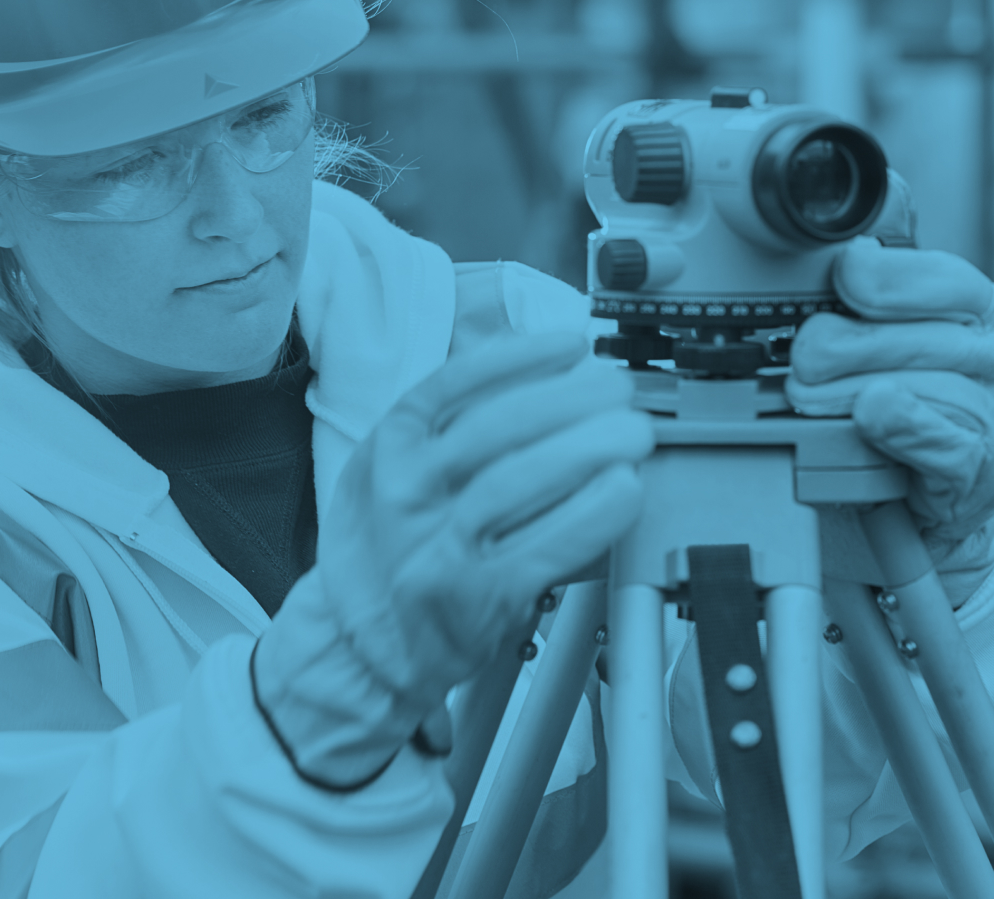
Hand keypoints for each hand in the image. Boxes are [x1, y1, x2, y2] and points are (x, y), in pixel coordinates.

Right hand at [315, 331, 652, 705]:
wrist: (361, 647)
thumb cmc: (390, 549)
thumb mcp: (389, 471)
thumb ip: (449, 423)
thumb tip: (536, 367)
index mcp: (387, 450)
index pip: (452, 385)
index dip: (520, 358)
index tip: (572, 345)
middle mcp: (405, 495)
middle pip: (495, 429)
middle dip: (569, 399)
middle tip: (618, 390)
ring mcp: (437, 549)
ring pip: (517, 483)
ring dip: (588, 449)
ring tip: (632, 432)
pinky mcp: (477, 599)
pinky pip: (543, 547)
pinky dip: (591, 515)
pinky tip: (624, 490)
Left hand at [785, 236, 993, 553]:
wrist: (925, 501)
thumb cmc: (908, 401)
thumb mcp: (898, 331)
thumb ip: (886, 273)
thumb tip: (879, 206)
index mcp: (981, 311)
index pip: (947, 280)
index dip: (891, 276)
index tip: (845, 275)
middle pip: (926, 337)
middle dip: (849, 346)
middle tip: (801, 360)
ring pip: (931, 387)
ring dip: (855, 390)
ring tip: (807, 398)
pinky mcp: (986, 473)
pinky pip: (949, 445)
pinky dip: (905, 427)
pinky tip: (872, 414)